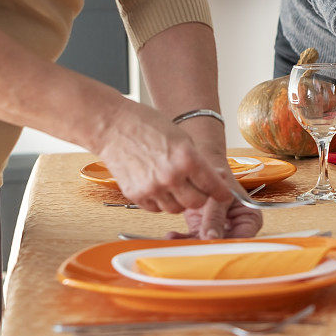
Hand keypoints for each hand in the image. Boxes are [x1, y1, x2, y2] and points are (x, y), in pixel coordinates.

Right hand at [96, 103, 231, 212]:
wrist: (111, 126)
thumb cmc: (146, 126)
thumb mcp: (182, 137)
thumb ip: (197, 161)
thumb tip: (214, 178)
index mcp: (186, 158)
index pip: (213, 185)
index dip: (222, 193)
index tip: (224, 195)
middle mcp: (171, 176)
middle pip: (197, 203)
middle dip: (200, 197)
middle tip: (197, 188)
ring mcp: (152, 188)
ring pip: (177, 209)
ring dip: (180, 200)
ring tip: (174, 185)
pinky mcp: (136, 195)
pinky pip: (157, 208)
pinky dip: (160, 202)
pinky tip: (158, 187)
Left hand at [167, 167, 261, 238]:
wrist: (205, 168)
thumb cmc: (218, 179)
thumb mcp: (219, 198)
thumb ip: (215, 218)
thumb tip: (211, 239)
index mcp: (250, 219)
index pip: (243, 238)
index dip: (228, 244)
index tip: (212, 244)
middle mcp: (237, 227)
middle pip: (225, 244)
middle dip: (206, 246)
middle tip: (191, 245)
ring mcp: (220, 230)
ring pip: (207, 244)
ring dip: (190, 244)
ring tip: (175, 240)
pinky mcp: (204, 230)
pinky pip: (194, 239)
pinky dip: (182, 239)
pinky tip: (172, 236)